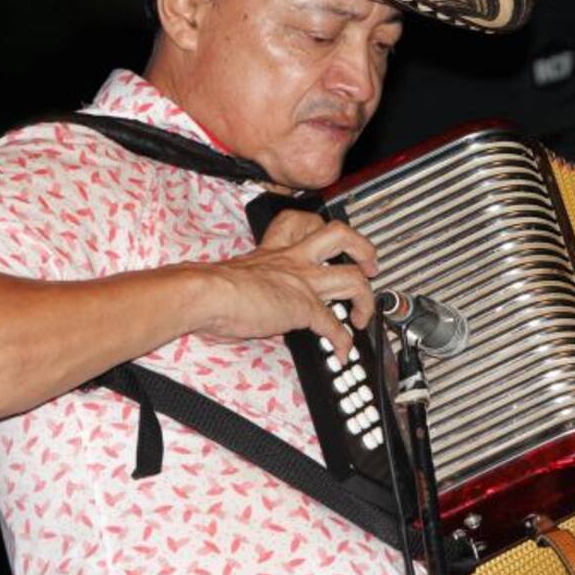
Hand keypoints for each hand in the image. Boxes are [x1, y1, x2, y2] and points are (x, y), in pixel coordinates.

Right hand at [198, 210, 377, 359]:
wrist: (206, 295)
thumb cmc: (208, 289)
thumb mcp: (233, 279)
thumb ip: (250, 289)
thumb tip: (251, 309)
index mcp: (273, 251)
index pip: (300, 224)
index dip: (319, 228)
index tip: (327, 242)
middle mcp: (293, 260)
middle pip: (340, 235)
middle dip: (362, 248)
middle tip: (368, 263)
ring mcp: (303, 282)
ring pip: (352, 276)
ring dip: (366, 298)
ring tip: (363, 314)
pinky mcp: (305, 308)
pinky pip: (335, 325)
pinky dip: (343, 341)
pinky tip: (343, 351)